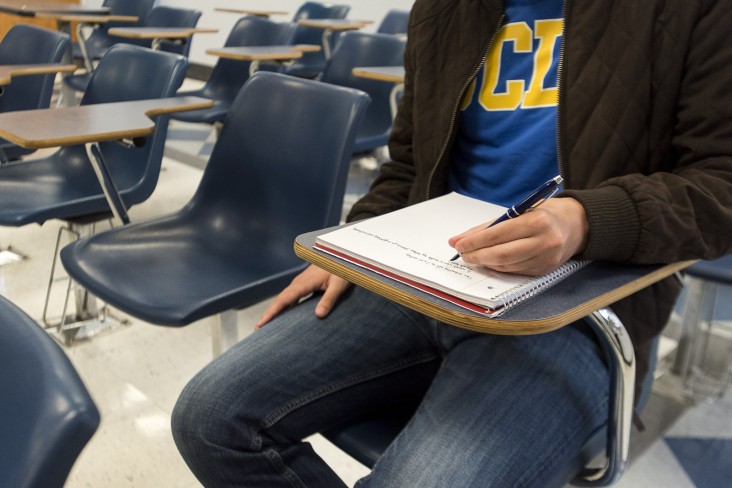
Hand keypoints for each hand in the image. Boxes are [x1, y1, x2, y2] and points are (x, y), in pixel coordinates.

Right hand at [256, 264, 351, 327]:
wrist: (342, 255)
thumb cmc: (341, 269)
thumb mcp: (338, 285)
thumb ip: (329, 299)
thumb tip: (318, 315)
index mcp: (304, 283)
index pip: (284, 299)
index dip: (272, 312)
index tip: (261, 323)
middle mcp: (298, 283)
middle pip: (279, 300)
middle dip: (267, 315)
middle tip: (257, 330)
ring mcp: (299, 283)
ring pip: (283, 298)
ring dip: (273, 311)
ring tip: (265, 326)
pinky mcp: (303, 284)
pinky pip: (289, 297)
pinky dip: (283, 307)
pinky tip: (282, 316)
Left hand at [448, 198, 588, 275]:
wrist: (577, 225)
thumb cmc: (543, 214)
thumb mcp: (518, 212)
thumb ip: (487, 227)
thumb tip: (457, 240)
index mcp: (536, 221)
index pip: (497, 235)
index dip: (474, 242)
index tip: (459, 244)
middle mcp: (544, 241)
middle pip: (501, 255)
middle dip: (477, 256)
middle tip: (463, 254)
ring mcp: (546, 258)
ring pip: (506, 266)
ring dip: (485, 263)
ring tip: (474, 257)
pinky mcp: (545, 270)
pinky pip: (514, 271)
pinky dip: (498, 267)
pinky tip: (490, 262)